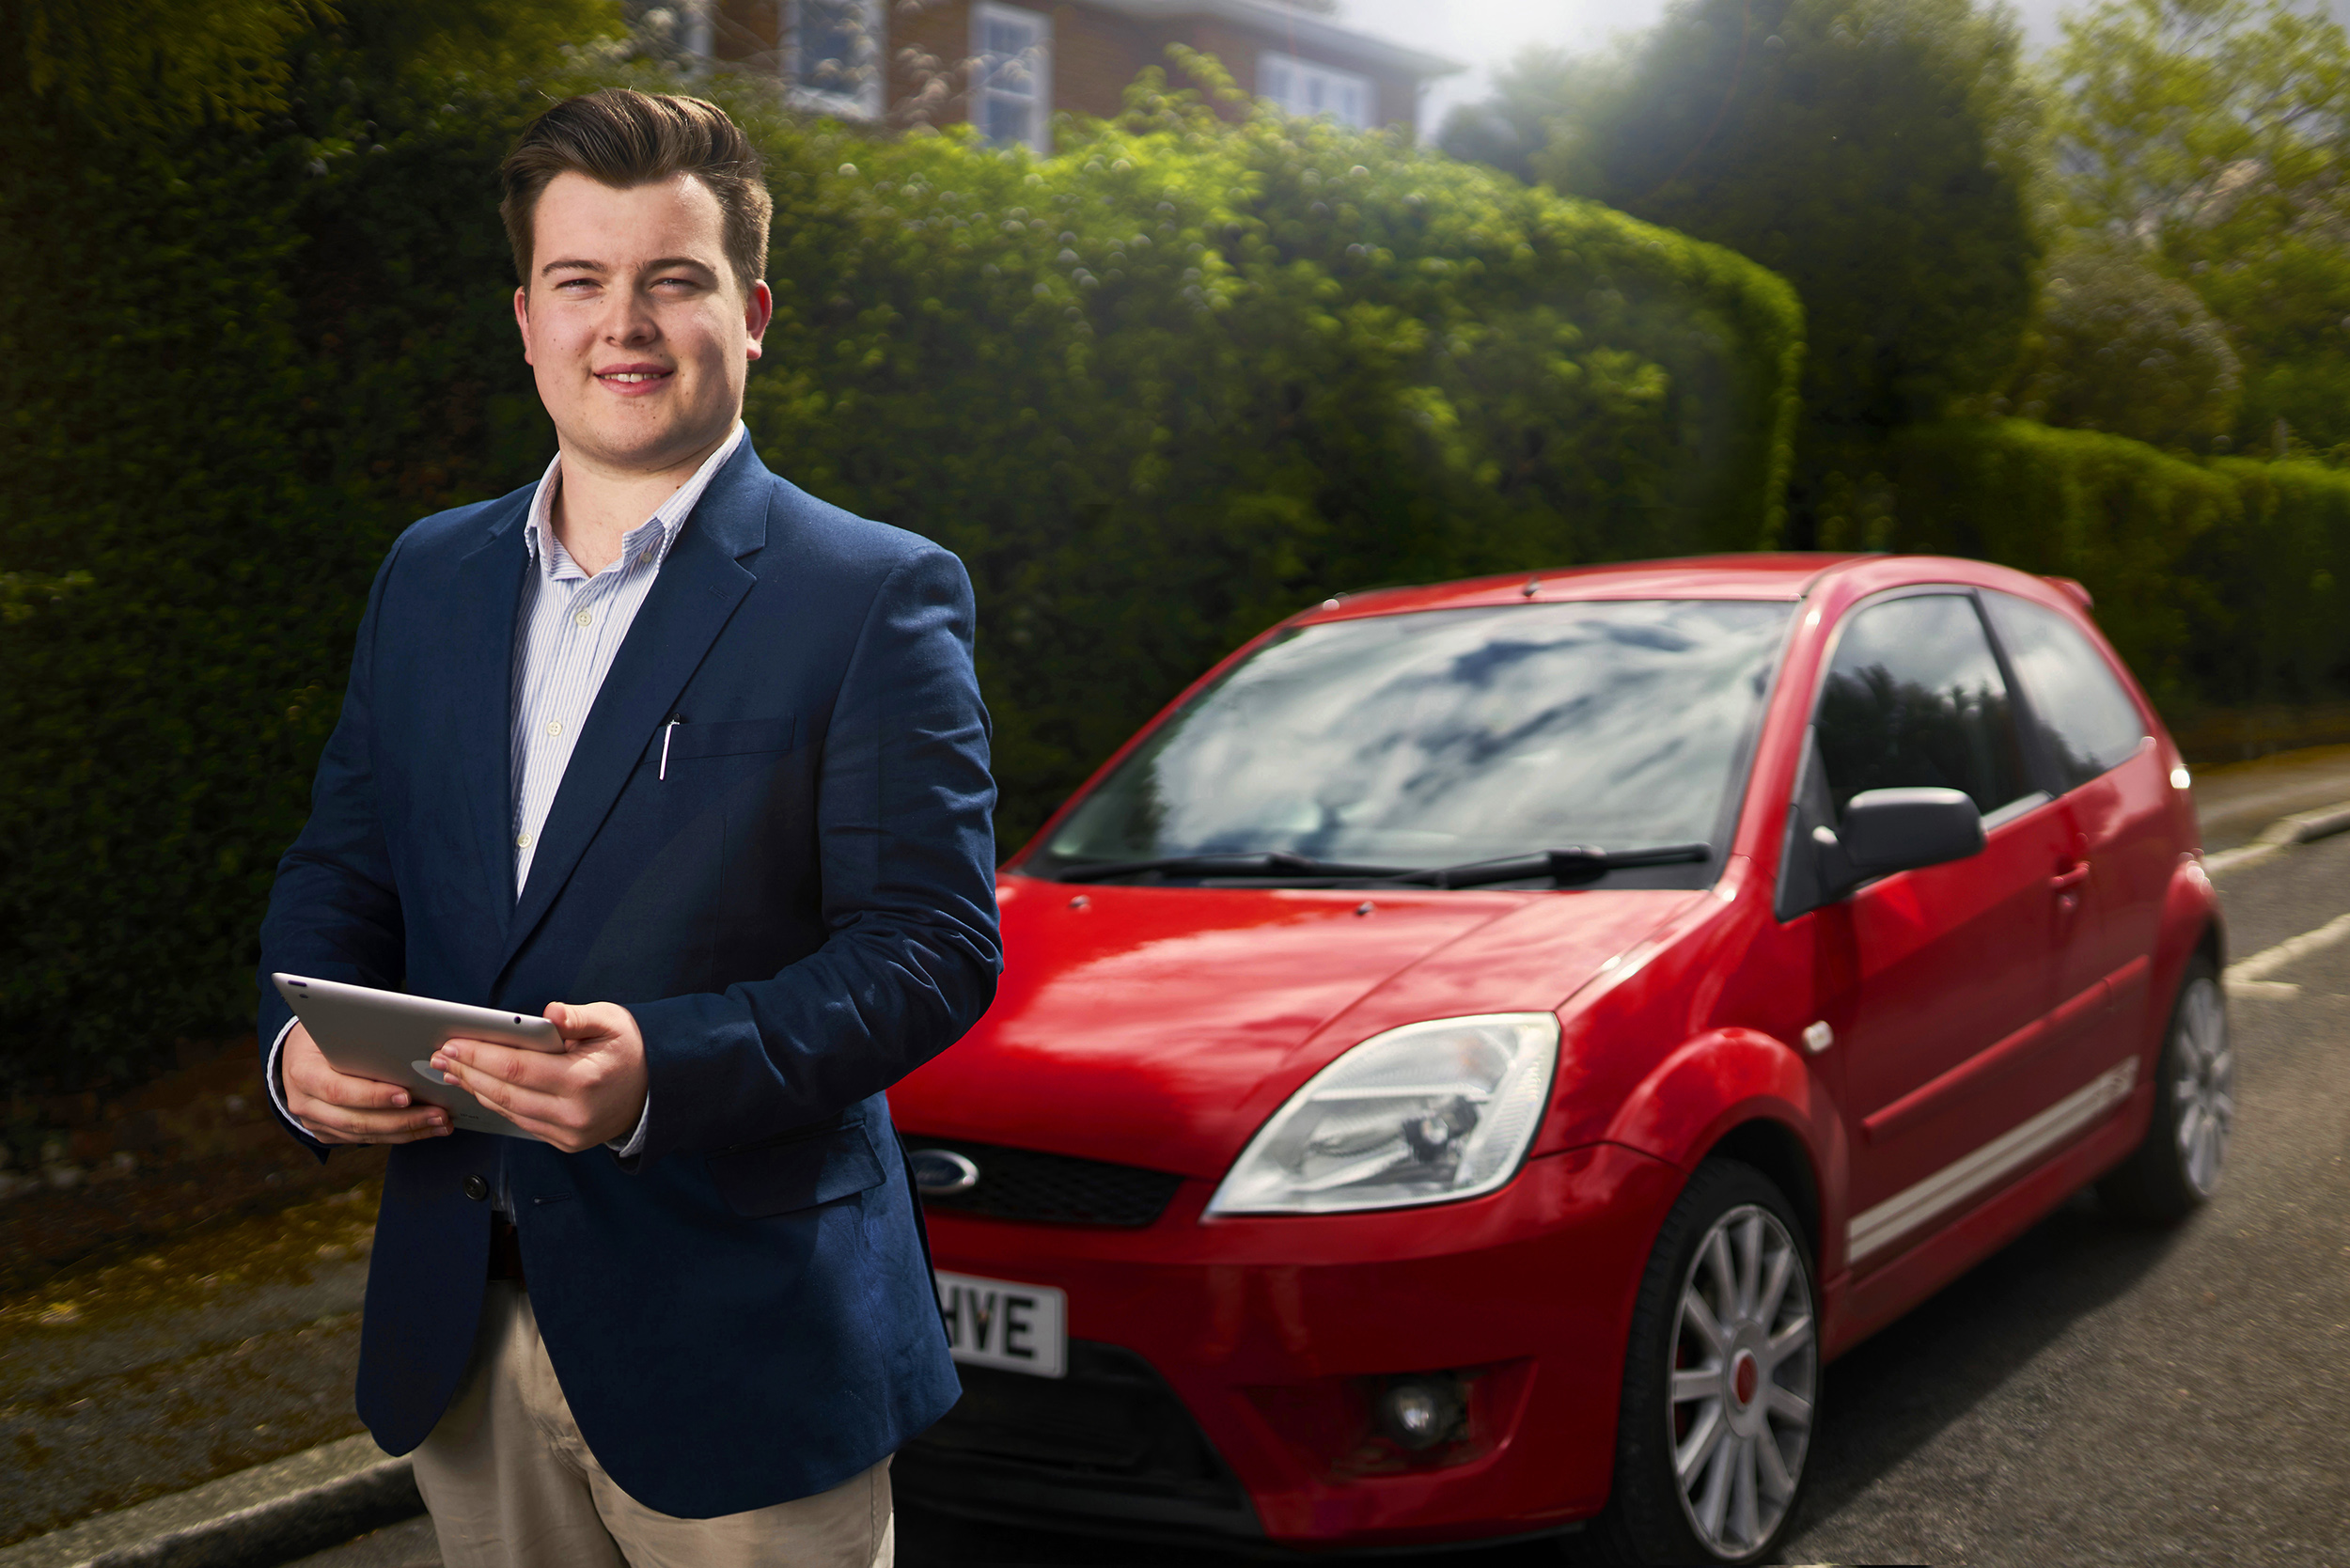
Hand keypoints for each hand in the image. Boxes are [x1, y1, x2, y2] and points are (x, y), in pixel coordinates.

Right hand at [283, 1022, 452, 1144]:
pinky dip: (398, 1135)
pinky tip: (424, 1128)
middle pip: (357, 1120)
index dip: (373, 1096)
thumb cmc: (324, 1035)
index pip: (339, 1090)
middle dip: (402, 1120)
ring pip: (365, 1134)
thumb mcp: (334, 1028)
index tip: (407, 1095)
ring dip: (407, 1131)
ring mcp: (315, 1123)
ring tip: (440, 1123)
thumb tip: (410, 1044)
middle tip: (438, 1114)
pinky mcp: (329, 1133)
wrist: (298, 1055)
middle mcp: (305, 1104)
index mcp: (303, 1074)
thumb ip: (362, 1039)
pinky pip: (366, 1139)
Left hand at [432, 1001, 647, 1153]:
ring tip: (451, 1070)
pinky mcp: (566, 1142)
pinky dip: (497, 1103)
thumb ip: (579, 1016)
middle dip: (467, 1072)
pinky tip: (480, 1087)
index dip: (479, 1055)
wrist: (657, 1089)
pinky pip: (522, 1122)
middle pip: (505, 1093)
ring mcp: (569, 1133)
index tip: (453, 1042)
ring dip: (476, 1089)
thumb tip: (548, 1014)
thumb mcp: (613, 1021)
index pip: (517, 1068)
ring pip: (509, 1111)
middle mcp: (574, 1113)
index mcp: (583, 1080)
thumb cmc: (630, 1049)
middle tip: (439, 1056)